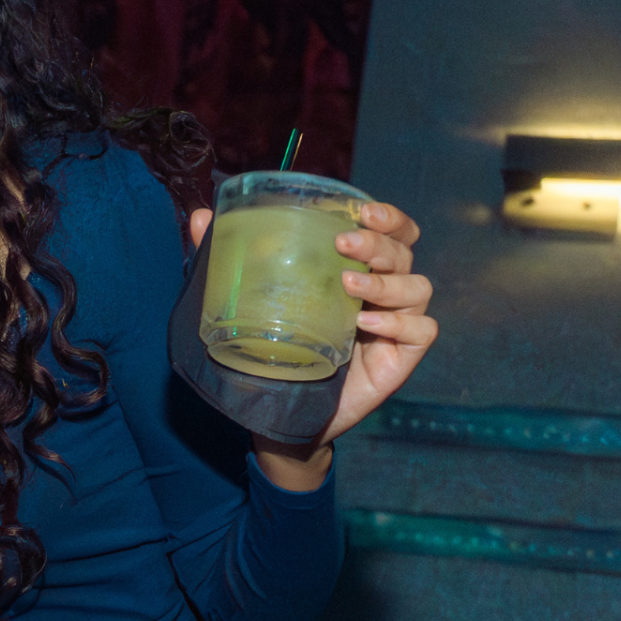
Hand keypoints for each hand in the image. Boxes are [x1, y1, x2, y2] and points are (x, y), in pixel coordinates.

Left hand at [189, 200, 437, 474]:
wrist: (281, 410)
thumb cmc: (273, 346)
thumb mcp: (246, 298)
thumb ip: (226, 258)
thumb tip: (199, 217)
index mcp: (358, 269)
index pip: (391, 232)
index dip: (387, 217)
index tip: (361, 210)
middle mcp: (383, 292)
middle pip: (404, 252)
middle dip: (378, 242)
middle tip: (343, 244)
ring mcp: (396, 325)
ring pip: (417, 287)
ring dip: (387, 280)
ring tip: (348, 283)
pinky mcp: (402, 358)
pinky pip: (421, 331)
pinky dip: (399, 322)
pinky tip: (365, 322)